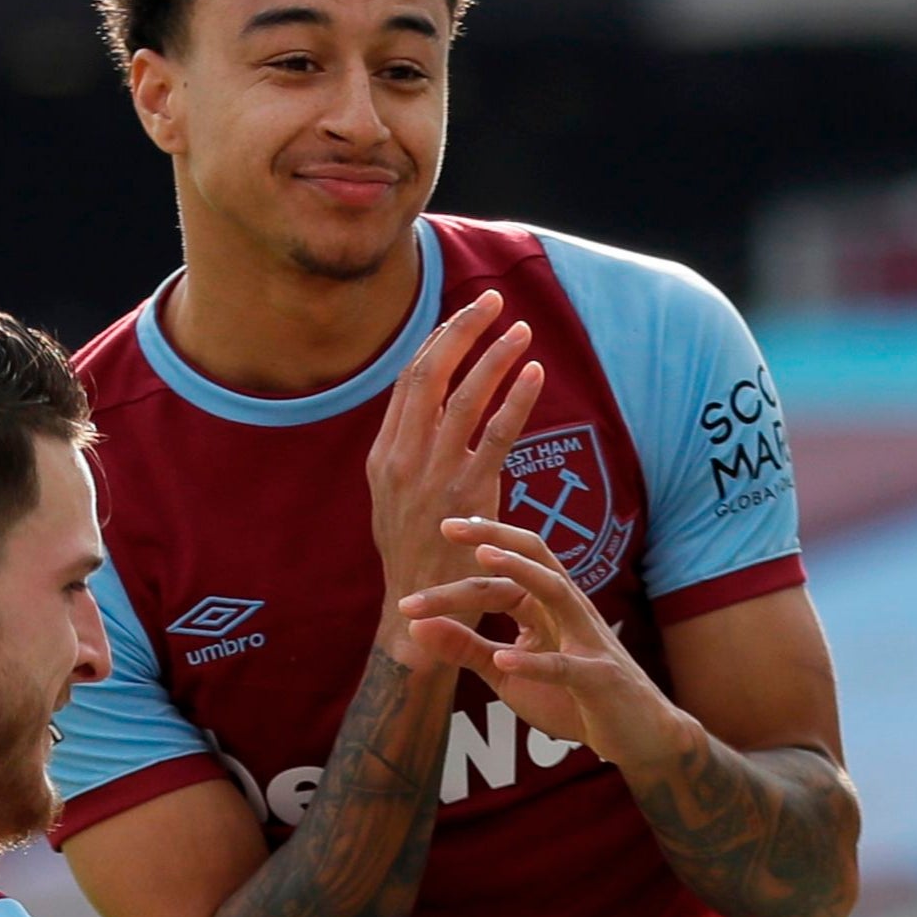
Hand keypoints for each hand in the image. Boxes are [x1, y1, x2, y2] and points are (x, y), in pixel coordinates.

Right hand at [368, 292, 544, 652]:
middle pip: (431, 374)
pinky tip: (534, 373)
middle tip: (493, 300)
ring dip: (495, 356)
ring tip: (522, 329)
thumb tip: (426, 413)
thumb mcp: (392, 502)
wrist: (418, 615)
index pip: (410, 381)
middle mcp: (403, 458)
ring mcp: (435, 477)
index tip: (465, 315)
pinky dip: (517, 399)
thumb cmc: (414, 559)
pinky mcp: (469, 497)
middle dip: (462, 330)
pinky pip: (496, 435)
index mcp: (383, 455)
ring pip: (465, 397)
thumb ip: (407, 456)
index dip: (438, 341)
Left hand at [399, 522, 693, 772]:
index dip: (465, 563)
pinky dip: (535, 662)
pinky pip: (566, 666)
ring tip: (482, 560)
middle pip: (530, 562)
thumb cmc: (573, 701)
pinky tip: (504, 659)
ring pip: (556, 592)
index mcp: (546, 608)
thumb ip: (466, 649)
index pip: (501, 576)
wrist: (639, 736)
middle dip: (493, 539)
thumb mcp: (507, 675)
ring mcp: (588, 641)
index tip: (435, 536)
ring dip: (520, 573)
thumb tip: (414, 626)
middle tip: (448, 526)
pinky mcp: (600, 678)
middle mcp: (569, 612)